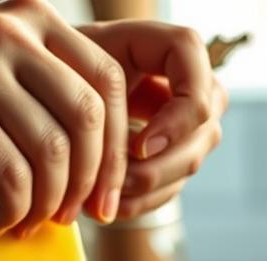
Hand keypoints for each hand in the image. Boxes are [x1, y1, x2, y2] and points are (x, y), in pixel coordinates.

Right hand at [0, 0, 128, 234]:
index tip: (104, 199)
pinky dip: (13, 210)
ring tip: (28, 224)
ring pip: (51, 151)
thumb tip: (103, 170)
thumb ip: (47, 97)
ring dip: (47, 203)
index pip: (111, 84)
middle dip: (89, 183)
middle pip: (89, 119)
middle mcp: (15, 30)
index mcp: (38, 19)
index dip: (117, 152)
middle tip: (69, 219)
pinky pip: (9, 173)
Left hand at [78, 20, 226, 220]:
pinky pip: (167, 190)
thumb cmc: (69, 69)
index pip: (200, 85)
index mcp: (179, 50)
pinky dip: (133, 203)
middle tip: (108, 183)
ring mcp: (194, 126)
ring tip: (94, 193)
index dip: (177, 120)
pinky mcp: (176, 160)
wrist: (65, 89)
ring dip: (139, 189)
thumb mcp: (83, 70)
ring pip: (186, 168)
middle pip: (201, 136)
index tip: (138, 147)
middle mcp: (199, 86)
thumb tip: (142, 154)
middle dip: (153, 168)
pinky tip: (98, 202)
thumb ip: (112, 99)